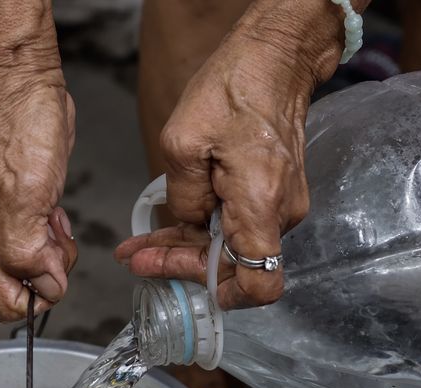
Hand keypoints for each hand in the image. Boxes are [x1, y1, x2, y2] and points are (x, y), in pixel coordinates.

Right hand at [0, 66, 77, 321]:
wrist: (26, 84)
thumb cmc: (21, 124)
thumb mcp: (28, 193)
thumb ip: (27, 249)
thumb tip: (42, 288)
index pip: (1, 299)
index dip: (36, 292)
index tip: (54, 265)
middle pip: (17, 284)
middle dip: (46, 267)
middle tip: (55, 231)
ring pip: (31, 265)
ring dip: (52, 249)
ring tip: (53, 213)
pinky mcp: (14, 209)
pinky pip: (37, 242)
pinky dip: (52, 234)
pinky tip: (53, 208)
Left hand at [115, 1, 345, 308]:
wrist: (276, 58)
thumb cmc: (236, 88)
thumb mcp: (183, 144)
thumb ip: (183, 199)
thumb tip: (187, 225)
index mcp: (260, 205)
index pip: (259, 283)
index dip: (224, 296)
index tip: (184, 282)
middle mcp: (280, 211)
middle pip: (235, 266)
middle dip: (183, 264)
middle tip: (137, 257)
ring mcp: (283, 202)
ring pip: (234, 244)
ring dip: (190, 245)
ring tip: (144, 241)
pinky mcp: (276, 190)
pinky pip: (242, 221)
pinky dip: (207, 225)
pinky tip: (174, 218)